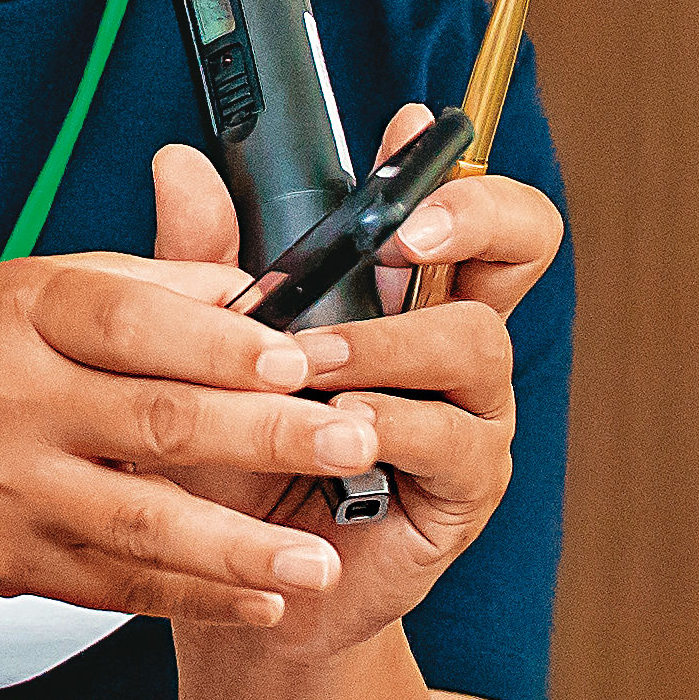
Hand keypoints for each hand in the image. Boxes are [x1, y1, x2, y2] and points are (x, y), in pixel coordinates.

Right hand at [0, 253, 384, 627]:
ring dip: (238, 545)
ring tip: (320, 558)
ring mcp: (8, 491)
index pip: (129, 324)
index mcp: (20, 317)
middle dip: (263, 438)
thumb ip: (141, 289)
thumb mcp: (22, 287)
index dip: (219, 342)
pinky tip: (258, 600)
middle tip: (354, 440)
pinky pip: (113, 584)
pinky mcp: (8, 561)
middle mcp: (12, 404)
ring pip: (138, 523)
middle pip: (151, 422)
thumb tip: (254, 290)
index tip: (301, 357)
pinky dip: (190, 596)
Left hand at [144, 108, 560, 659]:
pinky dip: (393, 424)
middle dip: (468, 222)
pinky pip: (453, 437)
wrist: (235, 570)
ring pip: (475, 341)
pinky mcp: (467, 484)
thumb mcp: (209, 348)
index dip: (452, 163)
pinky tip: (343, 430)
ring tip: (314, 363)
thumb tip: (177, 164)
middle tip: (402, 235)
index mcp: (407, 287)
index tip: (404, 129)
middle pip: (521, 244)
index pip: (464, 201)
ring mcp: (472, 409)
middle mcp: (454, 337)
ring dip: (390, 343)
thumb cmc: (229, 446)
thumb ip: (205, 260)